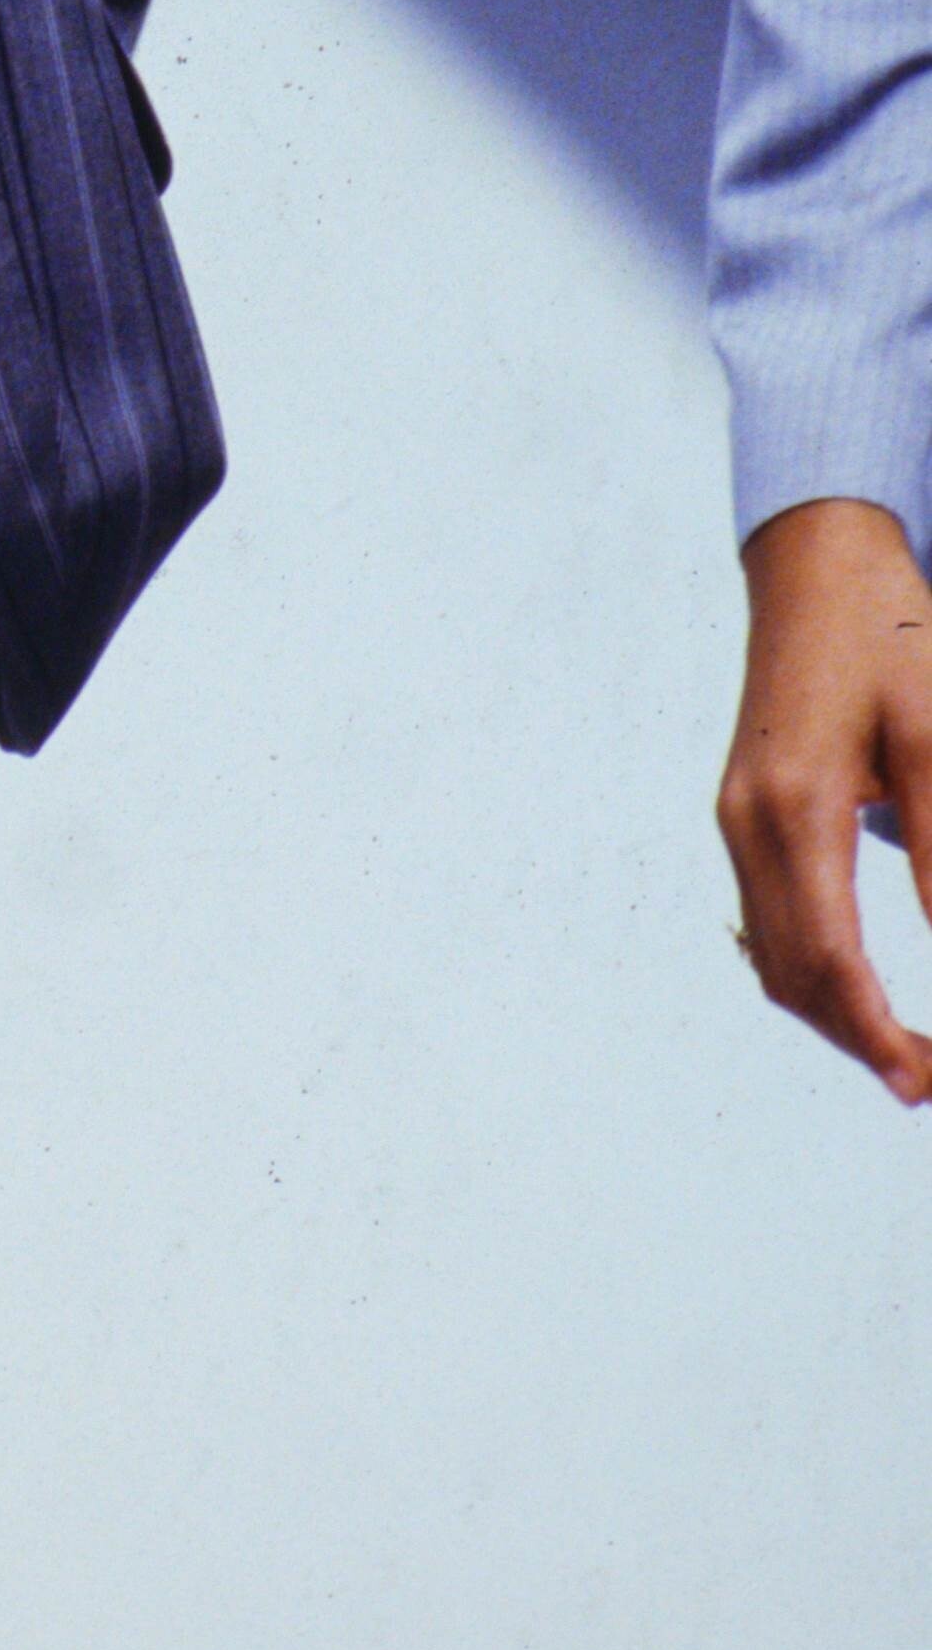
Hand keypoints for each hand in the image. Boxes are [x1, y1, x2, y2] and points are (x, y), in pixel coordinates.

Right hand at [718, 496, 931, 1103]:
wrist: (816, 566)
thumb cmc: (888, 637)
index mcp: (795, 805)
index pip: (828, 958)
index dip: (877, 1035)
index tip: (926, 1082)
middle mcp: (749, 820)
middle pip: (790, 975)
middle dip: (859, 1042)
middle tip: (931, 1082)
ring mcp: (736, 814)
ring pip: (771, 955)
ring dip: (832, 1015)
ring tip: (904, 1052)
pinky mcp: (742, 807)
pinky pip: (765, 919)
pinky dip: (808, 972)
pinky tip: (855, 990)